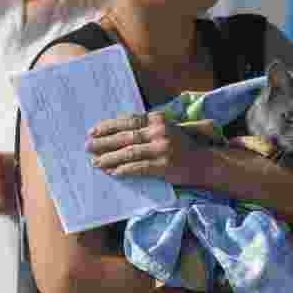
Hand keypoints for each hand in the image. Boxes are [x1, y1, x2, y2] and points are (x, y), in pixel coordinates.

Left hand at [86, 112, 206, 184]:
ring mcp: (162, 149)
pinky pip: (138, 168)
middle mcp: (159, 131)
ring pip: (129, 152)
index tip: (93, 130)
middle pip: (125, 136)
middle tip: (88, 146)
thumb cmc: (181, 146)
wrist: (204, 162)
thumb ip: (145, 126)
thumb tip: (118, 127)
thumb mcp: (166, 128)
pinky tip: (113, 173)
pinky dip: (124, 170)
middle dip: (104, 142)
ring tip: (96, 162)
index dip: (109, 125)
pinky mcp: (164, 166)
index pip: (128, 120)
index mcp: (157, 119)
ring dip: (109, 158)